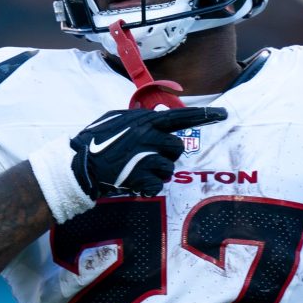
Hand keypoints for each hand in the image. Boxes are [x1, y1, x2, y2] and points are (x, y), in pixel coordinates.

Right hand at [70, 107, 226, 197]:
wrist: (78, 165)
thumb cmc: (95, 141)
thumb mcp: (116, 119)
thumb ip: (138, 118)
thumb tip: (157, 116)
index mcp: (144, 120)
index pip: (181, 116)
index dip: (205, 116)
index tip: (224, 115)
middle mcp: (148, 136)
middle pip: (177, 148)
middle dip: (167, 155)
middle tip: (148, 158)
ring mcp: (145, 156)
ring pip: (169, 168)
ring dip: (156, 173)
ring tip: (136, 170)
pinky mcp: (140, 177)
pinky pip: (158, 185)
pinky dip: (147, 187)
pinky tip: (133, 183)